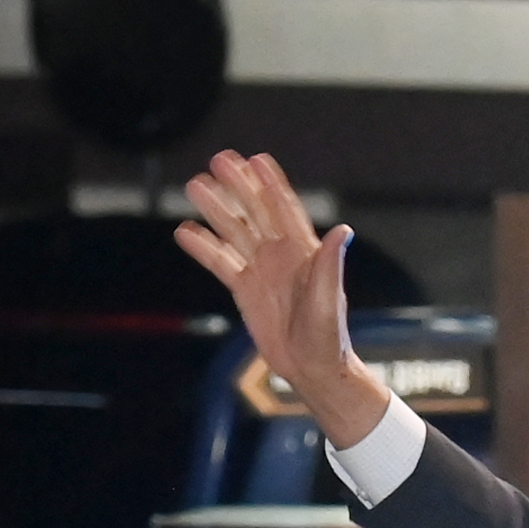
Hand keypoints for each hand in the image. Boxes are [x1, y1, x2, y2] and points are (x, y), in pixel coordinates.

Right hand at [176, 151, 388, 448]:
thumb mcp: (330, 301)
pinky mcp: (245, 289)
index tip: (256, 159)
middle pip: (255, 212)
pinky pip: (221, 261)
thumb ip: (331, 266)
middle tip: (218, 159)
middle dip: (238, 185)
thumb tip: (343, 232)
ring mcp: (262, 270)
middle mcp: (282, 255)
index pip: (285, 209)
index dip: (271, 184)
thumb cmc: (328, 337)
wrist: (312, 368)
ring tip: (195, 185)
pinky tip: (185, 232)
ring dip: (216, 208)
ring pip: (234, 231)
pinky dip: (203, 247)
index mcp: (305, 252)